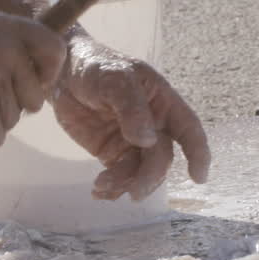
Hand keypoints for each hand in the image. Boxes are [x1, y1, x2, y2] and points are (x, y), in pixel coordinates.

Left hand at [52, 36, 210, 200]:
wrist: (60, 73)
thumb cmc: (95, 66)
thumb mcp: (115, 79)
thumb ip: (131, 108)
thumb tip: (148, 141)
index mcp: (162, 102)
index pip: (188, 129)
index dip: (198, 153)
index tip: (198, 177)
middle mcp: (153, 125)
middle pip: (161, 158)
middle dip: (149, 177)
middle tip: (133, 193)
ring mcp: (132, 141)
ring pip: (140, 171)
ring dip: (126, 184)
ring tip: (102, 186)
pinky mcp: (111, 152)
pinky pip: (119, 175)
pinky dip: (112, 187)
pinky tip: (98, 191)